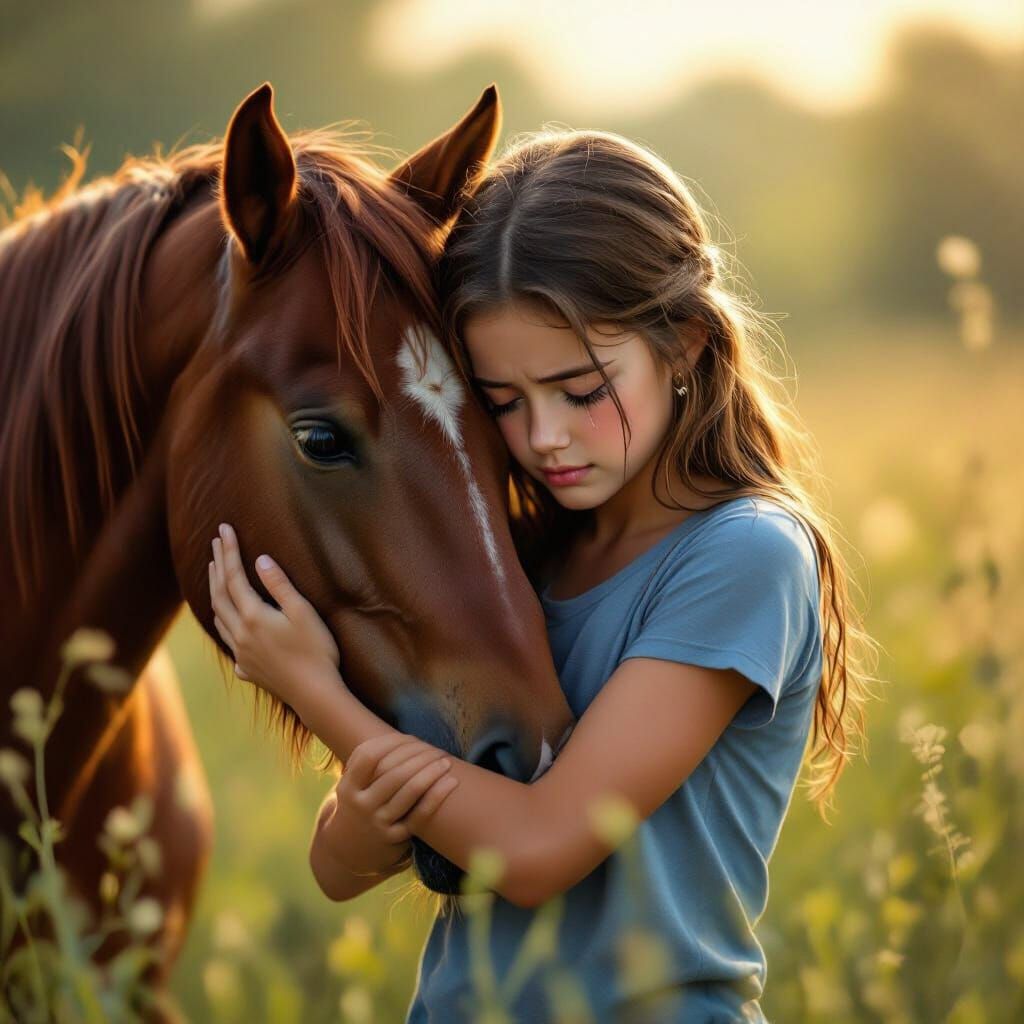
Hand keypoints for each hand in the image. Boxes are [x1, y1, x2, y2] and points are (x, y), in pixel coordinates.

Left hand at [209, 522, 340, 705]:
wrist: (314, 694)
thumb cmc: (315, 650)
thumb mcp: (302, 612)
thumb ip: (279, 585)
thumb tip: (260, 559)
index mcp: (253, 616)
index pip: (234, 576)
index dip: (228, 550)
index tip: (223, 528)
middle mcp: (239, 633)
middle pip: (220, 593)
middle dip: (217, 565)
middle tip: (215, 543)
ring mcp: (241, 653)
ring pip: (219, 616)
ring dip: (215, 591)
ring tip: (215, 573)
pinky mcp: (247, 668)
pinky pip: (227, 639)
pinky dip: (223, 620)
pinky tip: (228, 621)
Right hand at [317, 733, 459, 876]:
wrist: (347, 851)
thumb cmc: (358, 805)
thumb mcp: (351, 785)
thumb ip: (368, 763)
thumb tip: (403, 737)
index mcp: (348, 787)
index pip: (370, 756)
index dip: (392, 742)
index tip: (410, 738)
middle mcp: (361, 805)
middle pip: (394, 773)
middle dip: (419, 756)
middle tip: (436, 749)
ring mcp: (378, 823)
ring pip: (409, 792)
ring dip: (431, 772)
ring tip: (446, 762)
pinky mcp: (395, 839)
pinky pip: (420, 815)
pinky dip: (437, 796)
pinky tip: (451, 782)